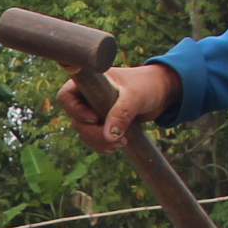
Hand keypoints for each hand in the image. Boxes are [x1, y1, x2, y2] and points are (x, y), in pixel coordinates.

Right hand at [54, 63, 180, 152]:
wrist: (161, 92)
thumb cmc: (147, 85)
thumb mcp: (135, 97)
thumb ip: (122, 114)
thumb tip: (109, 136)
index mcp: (90, 82)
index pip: (66, 97)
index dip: (75, 110)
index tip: (95, 117)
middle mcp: (88, 95)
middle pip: (76, 120)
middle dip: (93, 133)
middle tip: (114, 139)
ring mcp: (94, 109)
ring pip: (84, 131)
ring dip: (99, 141)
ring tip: (121, 142)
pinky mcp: (103, 121)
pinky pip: (93, 137)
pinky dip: (102, 145)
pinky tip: (116, 146)